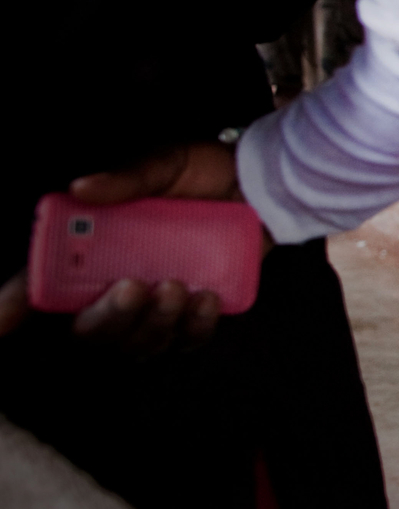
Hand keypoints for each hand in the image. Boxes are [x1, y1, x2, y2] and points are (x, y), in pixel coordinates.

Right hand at [0, 141, 264, 353]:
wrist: (262, 183)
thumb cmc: (203, 172)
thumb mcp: (165, 165)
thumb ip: (128, 178)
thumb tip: (82, 187)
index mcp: (93, 249)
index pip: (41, 285)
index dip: (14, 306)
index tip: (0, 324)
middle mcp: (116, 282)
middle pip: (92, 330)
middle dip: (108, 319)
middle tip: (134, 287)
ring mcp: (157, 302)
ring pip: (138, 343)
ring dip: (153, 325)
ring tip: (177, 288)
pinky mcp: (196, 312)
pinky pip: (187, 340)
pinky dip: (193, 328)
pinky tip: (205, 299)